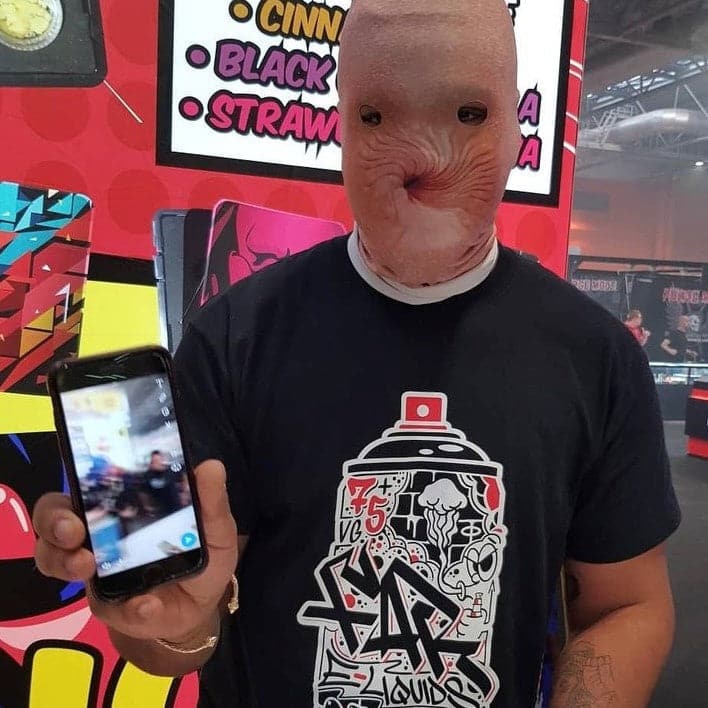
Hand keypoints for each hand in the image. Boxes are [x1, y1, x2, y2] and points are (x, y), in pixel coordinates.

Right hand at [33, 460, 237, 642]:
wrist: (201, 605)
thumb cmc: (201, 554)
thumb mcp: (215, 526)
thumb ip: (212, 500)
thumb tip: (211, 467)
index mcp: (123, 506)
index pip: (82, 487)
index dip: (72, 480)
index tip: (78, 486)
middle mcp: (100, 533)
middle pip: (53, 521)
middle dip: (54, 523)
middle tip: (73, 531)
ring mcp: (97, 570)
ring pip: (55, 561)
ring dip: (64, 562)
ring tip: (87, 565)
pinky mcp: (109, 605)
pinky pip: (104, 605)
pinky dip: (126, 605)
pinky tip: (145, 603)